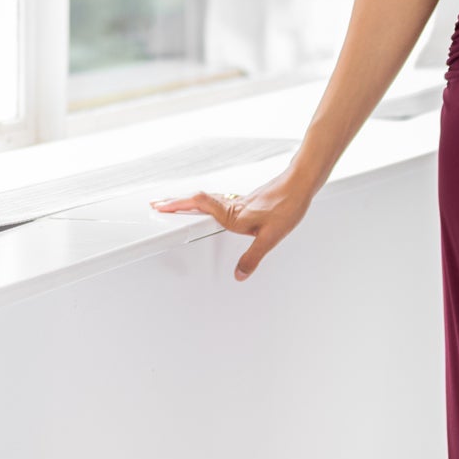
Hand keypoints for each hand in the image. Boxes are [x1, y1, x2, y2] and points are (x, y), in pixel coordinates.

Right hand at [150, 168, 312, 281]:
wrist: (301, 184)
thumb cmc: (288, 206)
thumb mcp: (271, 238)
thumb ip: (252, 257)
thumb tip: (239, 274)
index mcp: (232, 215)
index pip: (198, 206)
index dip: (178, 206)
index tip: (160, 207)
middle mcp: (232, 206)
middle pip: (197, 201)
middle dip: (175, 204)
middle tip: (157, 205)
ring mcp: (238, 201)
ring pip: (206, 201)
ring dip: (189, 203)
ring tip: (175, 207)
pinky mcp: (246, 201)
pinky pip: (218, 201)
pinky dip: (205, 204)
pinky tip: (208, 208)